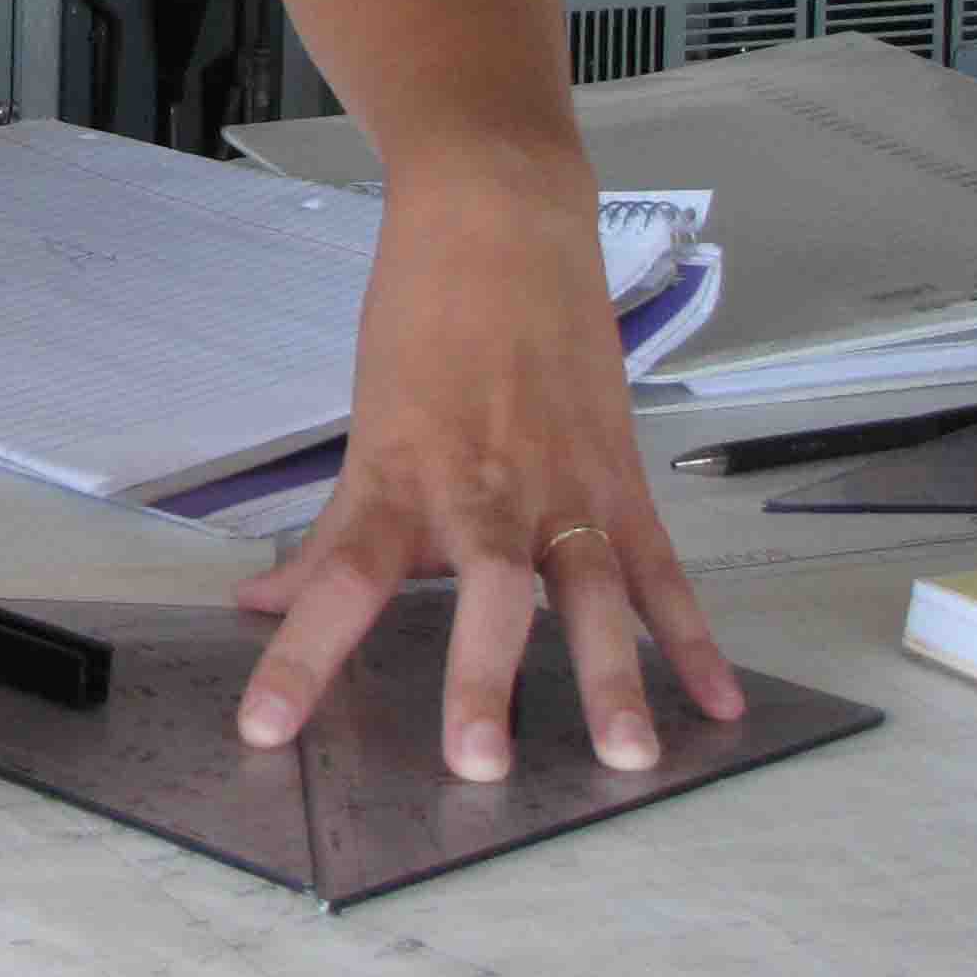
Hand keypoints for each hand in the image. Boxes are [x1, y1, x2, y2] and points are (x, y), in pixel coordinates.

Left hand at [229, 159, 742, 776]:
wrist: (499, 215)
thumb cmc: (422, 313)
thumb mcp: (366, 423)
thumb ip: (330, 532)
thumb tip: (259, 604)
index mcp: (400, 477)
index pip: (338, 581)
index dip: (300, 656)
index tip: (265, 727)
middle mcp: (483, 489)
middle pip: (484, 591)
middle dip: (482, 677)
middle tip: (480, 760)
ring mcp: (562, 482)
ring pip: (591, 589)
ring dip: (611, 676)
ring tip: (625, 757)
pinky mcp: (620, 473)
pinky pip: (661, 568)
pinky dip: (694, 637)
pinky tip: (718, 702)